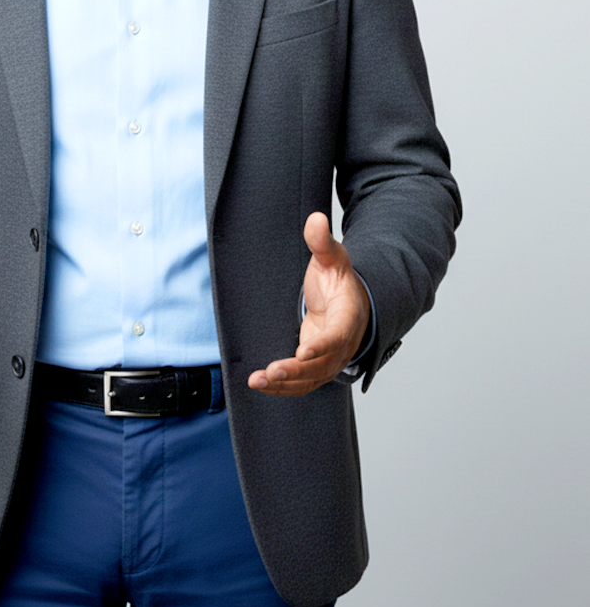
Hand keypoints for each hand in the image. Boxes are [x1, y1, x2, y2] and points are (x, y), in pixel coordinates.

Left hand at [248, 212, 370, 397]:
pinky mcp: (316, 367)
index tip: (304, 349)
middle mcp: (342, 344)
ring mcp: (330, 359)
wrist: (349, 301)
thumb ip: (322, 242)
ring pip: (310, 379)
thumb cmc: (339, 280)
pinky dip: (282, 388)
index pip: (337, 335)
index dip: (323, 345)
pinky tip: (259, 384)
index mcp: (348, 317)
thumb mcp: (333, 258)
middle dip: (296, 371)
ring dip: (284, 384)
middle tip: (271, 371)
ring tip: (257, 381)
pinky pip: (301, 383)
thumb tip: (316, 218)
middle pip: (322, 365)